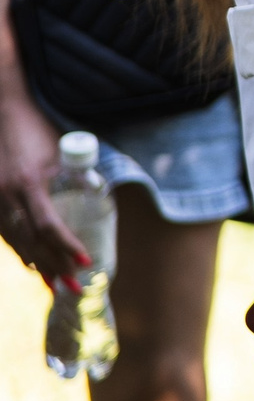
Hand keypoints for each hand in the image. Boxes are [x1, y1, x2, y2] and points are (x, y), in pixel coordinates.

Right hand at [0, 90, 87, 287]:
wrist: (2, 112)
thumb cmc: (37, 129)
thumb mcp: (59, 151)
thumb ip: (73, 176)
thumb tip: (97, 197)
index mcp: (27, 184)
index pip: (48, 225)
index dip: (65, 246)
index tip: (86, 261)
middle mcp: (5, 196)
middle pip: (29, 242)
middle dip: (52, 266)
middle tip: (73, 288)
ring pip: (14, 241)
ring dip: (36, 263)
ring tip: (56, 283)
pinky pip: (5, 233)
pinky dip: (20, 249)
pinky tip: (33, 262)